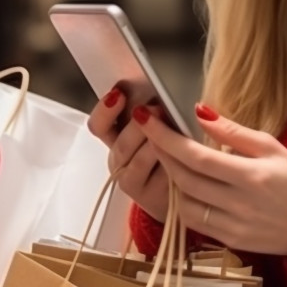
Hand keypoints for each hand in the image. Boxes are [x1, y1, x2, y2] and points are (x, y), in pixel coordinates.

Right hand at [86, 88, 169, 222]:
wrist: (186, 192)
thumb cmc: (173, 153)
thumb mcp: (161, 128)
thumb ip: (152, 113)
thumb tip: (156, 89)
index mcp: (117, 141)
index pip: (99, 126)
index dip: (104, 111)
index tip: (118, 94)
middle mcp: (119, 162)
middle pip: (120, 144)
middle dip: (138, 125)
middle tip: (156, 109)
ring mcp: (131, 182)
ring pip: (136, 160)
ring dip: (152, 142)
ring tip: (169, 127)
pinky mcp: (147, 197)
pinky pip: (156, 177)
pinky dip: (165, 162)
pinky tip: (178, 152)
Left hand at [134, 104, 286, 255]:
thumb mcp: (273, 148)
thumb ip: (234, 132)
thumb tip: (199, 112)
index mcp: (251, 176)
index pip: (196, 156)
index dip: (166, 138)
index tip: (146, 118)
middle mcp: (238, 204)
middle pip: (185, 178)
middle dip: (161, 152)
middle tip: (150, 131)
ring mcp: (231, 226)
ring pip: (184, 201)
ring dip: (170, 177)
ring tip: (167, 156)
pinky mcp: (228, 241)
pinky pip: (193, 221)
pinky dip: (182, 201)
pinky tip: (183, 185)